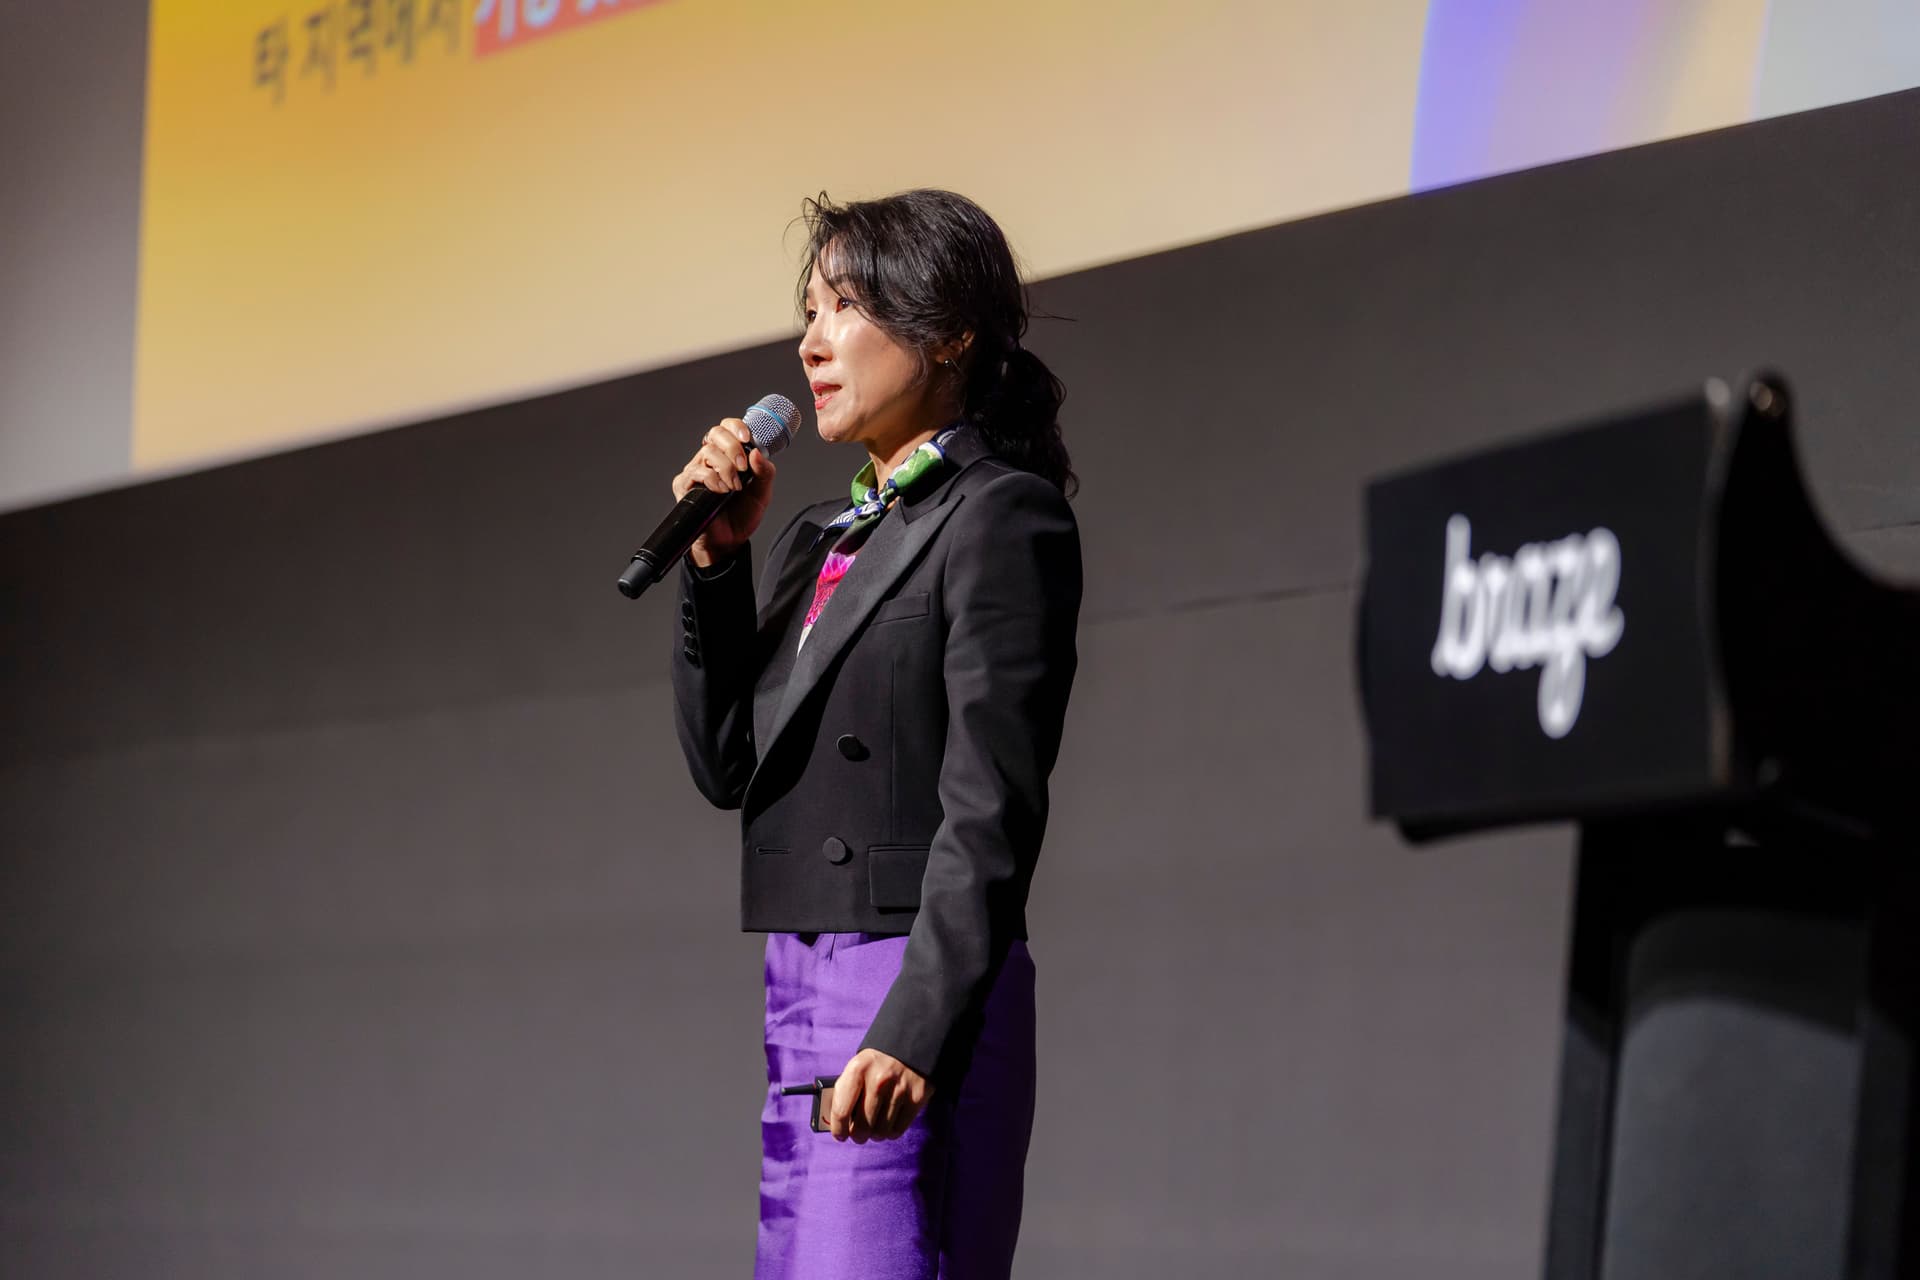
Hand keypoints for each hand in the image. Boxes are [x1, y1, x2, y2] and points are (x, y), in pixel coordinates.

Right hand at [671, 419, 776, 567]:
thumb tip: (757, 453)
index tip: (747, 438)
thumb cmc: (742, 515)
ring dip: (726, 468)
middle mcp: (709, 459)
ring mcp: (696, 471)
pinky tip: (721, 492)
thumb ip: (764, 472)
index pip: (727, 428)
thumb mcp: (762, 493)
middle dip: (733, 448)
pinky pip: (696, 472)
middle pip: (715, 434)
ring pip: (708, 452)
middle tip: (743, 468)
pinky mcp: (684, 485)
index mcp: (728, 455)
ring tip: (734, 488)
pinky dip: (713, 480)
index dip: (736, 427)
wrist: (729, 541)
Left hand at [828, 1048, 932, 1142]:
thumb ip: (845, 1093)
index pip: (841, 1111)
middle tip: (859, 1134)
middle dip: (858, 1135)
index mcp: (857, 1070)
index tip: (840, 1135)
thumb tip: (837, 1124)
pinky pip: (897, 1130)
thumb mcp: (856, 1068)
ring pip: (880, 1132)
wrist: (910, 1044)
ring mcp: (899, 1090)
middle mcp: (878, 1081)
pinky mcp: (916, 1098)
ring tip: (875, 1125)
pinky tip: (889, 1122)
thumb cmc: (876, 1063)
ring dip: (875, 1134)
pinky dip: (890, 1132)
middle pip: (862, 1128)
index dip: (838, 1129)